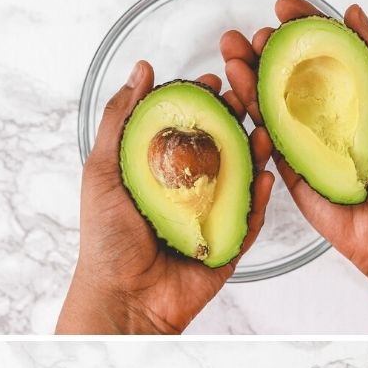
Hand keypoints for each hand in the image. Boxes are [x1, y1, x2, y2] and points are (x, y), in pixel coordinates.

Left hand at [57, 63, 272, 334]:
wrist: (123, 295)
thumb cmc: (106, 238)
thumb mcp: (103, 167)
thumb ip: (121, 119)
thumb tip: (142, 72)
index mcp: (159, 170)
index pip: (186, 127)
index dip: (201, 102)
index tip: (213, 81)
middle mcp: (188, 191)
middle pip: (219, 149)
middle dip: (234, 122)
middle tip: (244, 101)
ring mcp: (211, 217)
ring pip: (241, 181)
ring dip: (254, 156)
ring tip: (262, 135)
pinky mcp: (228, 245)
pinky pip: (249, 221)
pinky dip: (259, 200)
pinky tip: (263, 179)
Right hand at [221, 0, 367, 333]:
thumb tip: (353, 14)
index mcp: (361, 92)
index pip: (326, 49)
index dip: (303, 25)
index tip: (284, 7)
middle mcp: (332, 113)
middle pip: (290, 71)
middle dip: (266, 47)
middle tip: (254, 35)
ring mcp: (310, 142)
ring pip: (271, 101)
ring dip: (247, 74)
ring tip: (232, 52)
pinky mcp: (294, 171)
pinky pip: (267, 140)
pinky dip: (251, 115)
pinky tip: (240, 91)